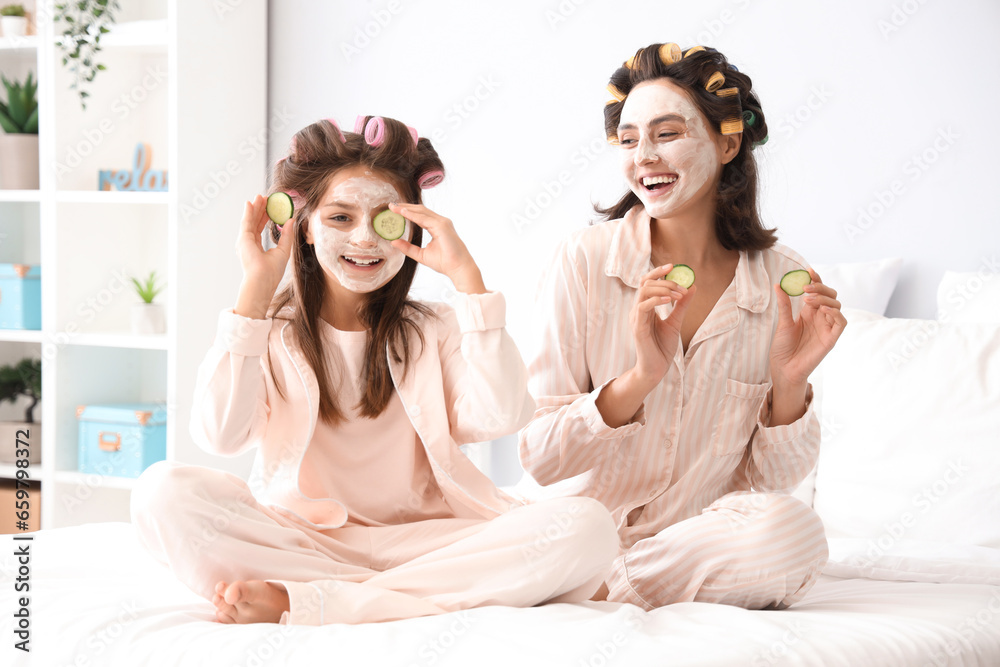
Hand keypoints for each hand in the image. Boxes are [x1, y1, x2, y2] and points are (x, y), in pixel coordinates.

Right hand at [234, 194, 294, 317]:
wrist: (263, 279)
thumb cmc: (272, 271)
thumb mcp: (284, 250)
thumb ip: (287, 235)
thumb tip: (291, 220)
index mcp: (256, 247)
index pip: (260, 228)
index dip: (264, 216)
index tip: (270, 207)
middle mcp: (248, 243)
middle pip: (254, 222)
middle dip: (259, 209)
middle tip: (265, 198)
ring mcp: (244, 241)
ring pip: (250, 220)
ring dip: (254, 208)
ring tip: (259, 197)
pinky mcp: (243, 239)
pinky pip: (246, 222)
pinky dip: (248, 212)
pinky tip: (250, 203)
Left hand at [388, 203, 485, 293]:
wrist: (458, 268)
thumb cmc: (444, 262)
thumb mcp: (421, 254)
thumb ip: (408, 247)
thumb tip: (393, 242)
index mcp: (437, 227)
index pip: (419, 215)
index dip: (406, 211)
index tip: (393, 210)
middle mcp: (440, 222)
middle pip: (420, 210)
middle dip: (405, 207)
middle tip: (390, 205)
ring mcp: (442, 222)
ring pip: (421, 211)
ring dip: (406, 208)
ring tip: (393, 207)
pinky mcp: (442, 226)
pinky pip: (424, 218)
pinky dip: (412, 215)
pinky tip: (402, 213)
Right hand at [630, 264, 695, 387]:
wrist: (656, 369)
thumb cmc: (662, 348)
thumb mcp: (676, 322)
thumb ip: (682, 305)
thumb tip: (692, 287)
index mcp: (645, 308)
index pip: (647, 283)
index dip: (658, 272)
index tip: (673, 265)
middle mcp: (637, 310)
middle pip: (645, 283)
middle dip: (666, 281)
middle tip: (682, 286)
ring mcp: (636, 318)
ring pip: (644, 292)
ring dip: (664, 289)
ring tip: (679, 295)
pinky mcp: (637, 327)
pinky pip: (643, 307)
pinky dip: (656, 300)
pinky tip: (670, 301)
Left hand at [769, 267, 846, 387]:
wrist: (784, 368)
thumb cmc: (783, 348)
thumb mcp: (783, 323)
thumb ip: (784, 305)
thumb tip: (778, 284)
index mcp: (809, 312)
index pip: (817, 292)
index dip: (816, 280)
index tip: (809, 271)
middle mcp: (820, 318)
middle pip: (830, 296)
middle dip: (820, 288)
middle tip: (806, 287)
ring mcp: (827, 327)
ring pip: (836, 306)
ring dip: (825, 299)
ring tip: (808, 299)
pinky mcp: (832, 338)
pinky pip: (841, 322)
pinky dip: (835, 313)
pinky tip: (822, 309)